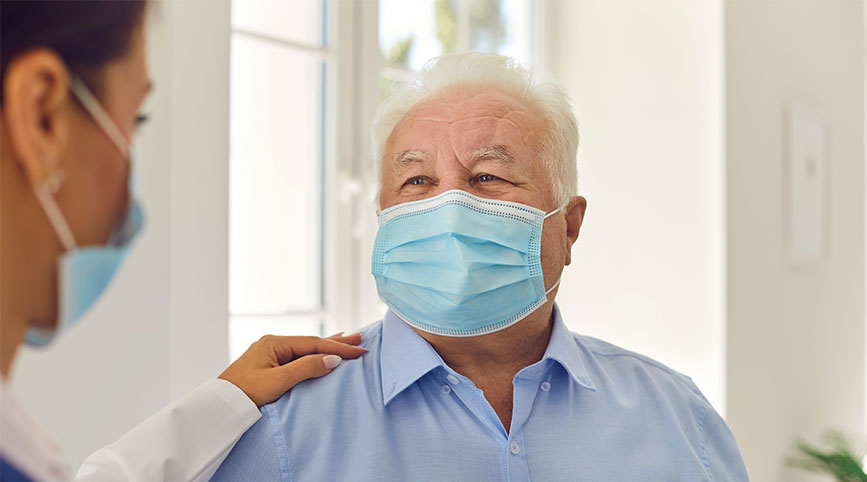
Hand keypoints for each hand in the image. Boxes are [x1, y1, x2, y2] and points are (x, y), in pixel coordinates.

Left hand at [218, 332, 366, 406]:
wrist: (221, 406)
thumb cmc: (245, 394)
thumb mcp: (277, 381)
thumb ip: (306, 368)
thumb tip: (332, 360)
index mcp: (275, 343)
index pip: (314, 344)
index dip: (338, 348)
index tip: (359, 351)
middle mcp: (273, 344)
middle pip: (312, 342)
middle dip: (336, 342)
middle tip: (360, 339)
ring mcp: (271, 354)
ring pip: (306, 348)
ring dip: (327, 347)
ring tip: (346, 340)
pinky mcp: (269, 365)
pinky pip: (298, 356)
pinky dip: (313, 354)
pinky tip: (320, 352)